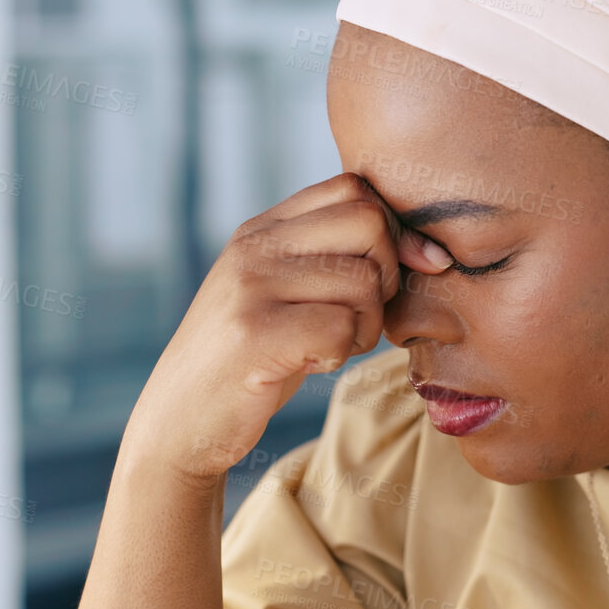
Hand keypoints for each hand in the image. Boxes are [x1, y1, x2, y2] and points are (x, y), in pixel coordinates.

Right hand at [125, 172, 453, 482]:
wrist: (179, 420)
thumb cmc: (251, 359)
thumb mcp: (282, 293)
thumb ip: (330, 258)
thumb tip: (429, 251)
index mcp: (262, 229)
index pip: (353, 188)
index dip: (392, 229)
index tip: (396, 273)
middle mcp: (254, 246)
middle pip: (368, 222)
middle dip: (385, 275)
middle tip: (357, 316)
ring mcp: (250, 286)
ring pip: (363, 281)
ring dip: (364, 326)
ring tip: (327, 346)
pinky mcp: (254, 334)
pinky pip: (341, 328)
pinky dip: (341, 354)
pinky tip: (311, 363)